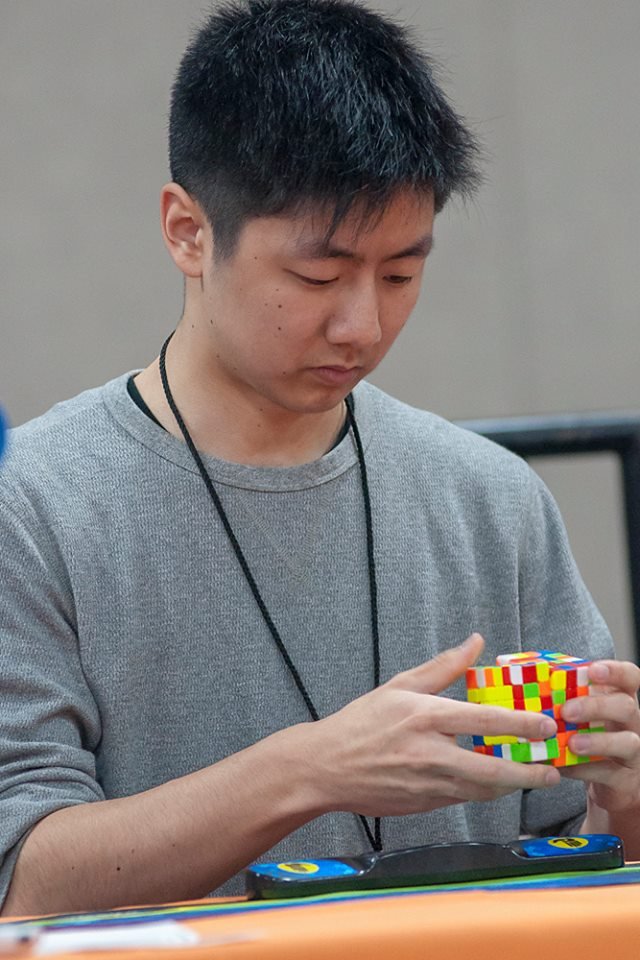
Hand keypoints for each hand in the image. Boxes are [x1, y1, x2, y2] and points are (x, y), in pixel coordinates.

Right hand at [306, 633, 560, 817]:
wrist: (325, 767)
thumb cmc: (362, 722)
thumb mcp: (400, 686)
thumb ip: (443, 666)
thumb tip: (475, 641)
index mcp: (425, 716)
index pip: (484, 720)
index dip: (521, 724)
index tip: (546, 725)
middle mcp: (430, 753)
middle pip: (492, 769)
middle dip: (528, 771)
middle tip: (551, 769)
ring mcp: (427, 784)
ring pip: (482, 790)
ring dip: (511, 785)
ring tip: (531, 777)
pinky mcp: (423, 805)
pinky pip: (462, 798)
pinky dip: (482, 791)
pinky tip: (494, 783)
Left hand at [561, 659, 639, 814]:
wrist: (607, 778)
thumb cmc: (583, 733)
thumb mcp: (573, 709)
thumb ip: (551, 689)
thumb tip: (505, 664)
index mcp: (617, 697)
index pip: (629, 677)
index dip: (614, 671)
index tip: (592, 670)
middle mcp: (630, 721)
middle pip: (626, 706)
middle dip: (596, 706)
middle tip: (566, 711)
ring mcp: (632, 751)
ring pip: (627, 742)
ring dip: (597, 741)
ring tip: (572, 743)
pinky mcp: (625, 778)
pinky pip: (608, 772)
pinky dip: (584, 769)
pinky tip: (564, 767)